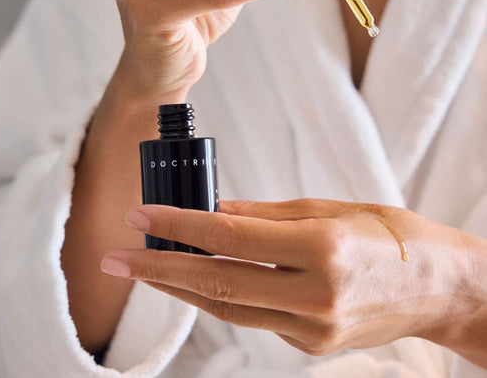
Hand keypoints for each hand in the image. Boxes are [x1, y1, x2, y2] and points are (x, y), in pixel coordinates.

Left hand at [101, 198, 470, 355]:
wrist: (437, 288)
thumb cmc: (387, 233)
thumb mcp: (326, 208)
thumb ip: (263, 213)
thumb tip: (213, 209)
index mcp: (320, 249)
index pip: (228, 235)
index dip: (178, 225)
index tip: (140, 216)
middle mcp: (314, 295)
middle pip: (217, 282)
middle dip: (159, 269)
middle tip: (117, 258)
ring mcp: (312, 330)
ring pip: (229, 307)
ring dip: (182, 287)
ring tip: (147, 267)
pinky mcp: (310, 347)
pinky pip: (253, 317)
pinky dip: (221, 296)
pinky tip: (200, 280)